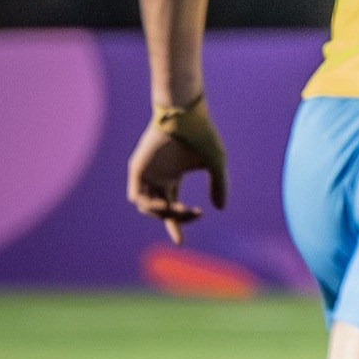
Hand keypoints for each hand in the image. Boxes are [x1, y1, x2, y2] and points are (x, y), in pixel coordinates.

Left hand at [127, 95, 228, 243]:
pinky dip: (150, 206)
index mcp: (172, 176)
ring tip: (180, 209)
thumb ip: (219, 186)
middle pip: (162, 209)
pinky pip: (137, 196)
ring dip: (164, 213)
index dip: (177, 225)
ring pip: (147, 206)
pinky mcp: (137, 168)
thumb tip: (221, 209)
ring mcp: (147, 173)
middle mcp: (158, 177)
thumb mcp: (216, 165)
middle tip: (195, 213)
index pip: (171, 206)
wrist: (186, 116)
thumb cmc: (202, 137)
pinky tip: (166, 204)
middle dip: (178, 218)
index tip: (180, 242)